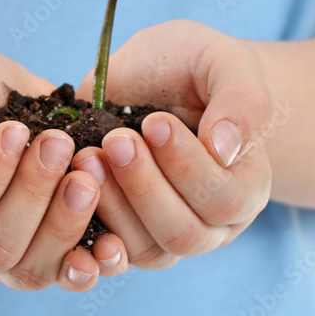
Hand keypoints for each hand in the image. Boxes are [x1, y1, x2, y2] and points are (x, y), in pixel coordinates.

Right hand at [0, 48, 103, 290]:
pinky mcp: (46, 253)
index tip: (16, 129)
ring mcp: (3, 259)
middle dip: (33, 194)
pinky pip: (66, 274)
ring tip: (88, 174)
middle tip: (59, 143)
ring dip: (65, 223)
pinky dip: (92, 261)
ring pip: (31, 268)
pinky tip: (112, 241)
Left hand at [74, 20, 272, 272]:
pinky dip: (87, 236)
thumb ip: (241, 100)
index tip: (154, 122)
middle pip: (183, 234)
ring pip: (145, 249)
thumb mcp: (224, 61)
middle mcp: (212, 221)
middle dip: (144, 188)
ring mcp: (164, 231)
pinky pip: (108, 254)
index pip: (224, 200)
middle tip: (114, 140)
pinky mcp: (122, 232)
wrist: (151, 69)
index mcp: (246, 185)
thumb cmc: (196, 62)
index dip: (187, 167)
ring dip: (113, 206)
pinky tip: (68, 202)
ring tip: (86, 155)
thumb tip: (226, 150)